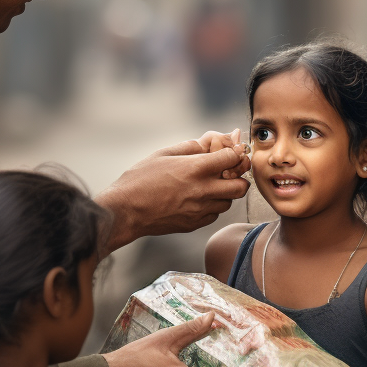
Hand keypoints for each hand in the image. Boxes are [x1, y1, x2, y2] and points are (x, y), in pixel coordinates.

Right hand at [95, 137, 250, 250]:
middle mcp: (203, 190)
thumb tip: (209, 142)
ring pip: (229, 202)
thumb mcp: (164, 154)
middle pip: (241, 186)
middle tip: (229, 173)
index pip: (232, 158)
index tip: (232, 153)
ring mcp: (200, 210)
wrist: (126, 210)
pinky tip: (198, 200)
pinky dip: (212, 206)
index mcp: (196, 168)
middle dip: (239, 177)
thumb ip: (191, 147)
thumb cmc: (140, 179)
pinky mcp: (195, 223)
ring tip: (210, 186)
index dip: (235, 153)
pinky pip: (214, 214)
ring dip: (225, 193)